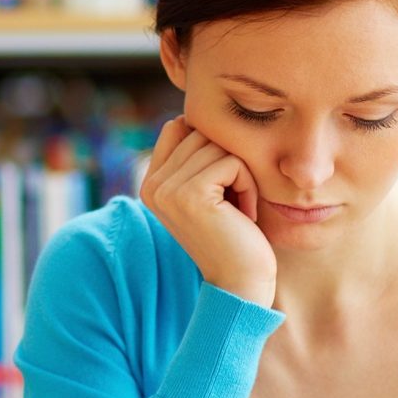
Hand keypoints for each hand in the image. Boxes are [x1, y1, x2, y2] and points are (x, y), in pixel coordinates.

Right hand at [140, 117, 274, 305]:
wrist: (239, 283)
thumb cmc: (234, 235)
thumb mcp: (208, 191)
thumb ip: (193, 156)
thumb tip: (191, 115)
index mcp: (150, 182)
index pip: (179, 127)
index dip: (211, 147)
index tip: (221, 187)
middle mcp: (151, 185)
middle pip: (201, 133)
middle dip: (228, 161)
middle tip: (233, 202)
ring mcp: (167, 190)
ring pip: (218, 146)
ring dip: (241, 174)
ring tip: (238, 208)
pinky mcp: (190, 195)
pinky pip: (232, 162)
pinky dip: (248, 184)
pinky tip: (244, 213)